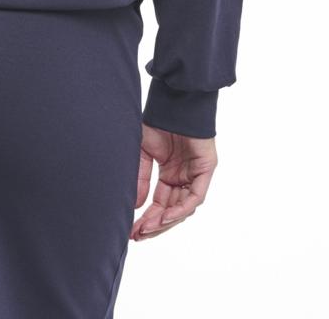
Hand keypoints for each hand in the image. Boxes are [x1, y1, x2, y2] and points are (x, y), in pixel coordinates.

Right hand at [131, 123, 217, 239]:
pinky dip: (181, 209)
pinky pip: (195, 197)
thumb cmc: (157, 122)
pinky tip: (166, 216)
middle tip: (138, 235)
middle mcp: (183, 178)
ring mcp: (195, 175)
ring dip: (166, 220)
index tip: (133, 230)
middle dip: (155, 224)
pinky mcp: (205, 170)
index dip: (147, 218)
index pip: (159, 204)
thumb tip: (135, 206)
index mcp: (170, 175)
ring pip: (183, 208)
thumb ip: (141, 179)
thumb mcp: (143, 154)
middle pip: (171, 210)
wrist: (172, 103)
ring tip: (148, 228)